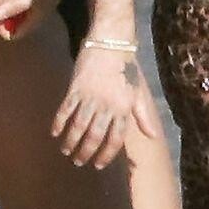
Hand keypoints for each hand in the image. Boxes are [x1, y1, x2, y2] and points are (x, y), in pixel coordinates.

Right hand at [52, 44, 162, 168]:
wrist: (111, 43)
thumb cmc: (126, 69)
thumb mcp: (138, 93)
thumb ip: (143, 116)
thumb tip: (153, 136)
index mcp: (123, 109)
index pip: (115, 139)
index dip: (106, 155)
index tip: (98, 165)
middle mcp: (106, 106)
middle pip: (95, 136)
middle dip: (86, 152)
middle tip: (79, 162)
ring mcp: (90, 98)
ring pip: (78, 126)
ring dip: (71, 141)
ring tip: (66, 151)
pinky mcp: (75, 89)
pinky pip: (65, 110)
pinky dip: (59, 123)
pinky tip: (55, 133)